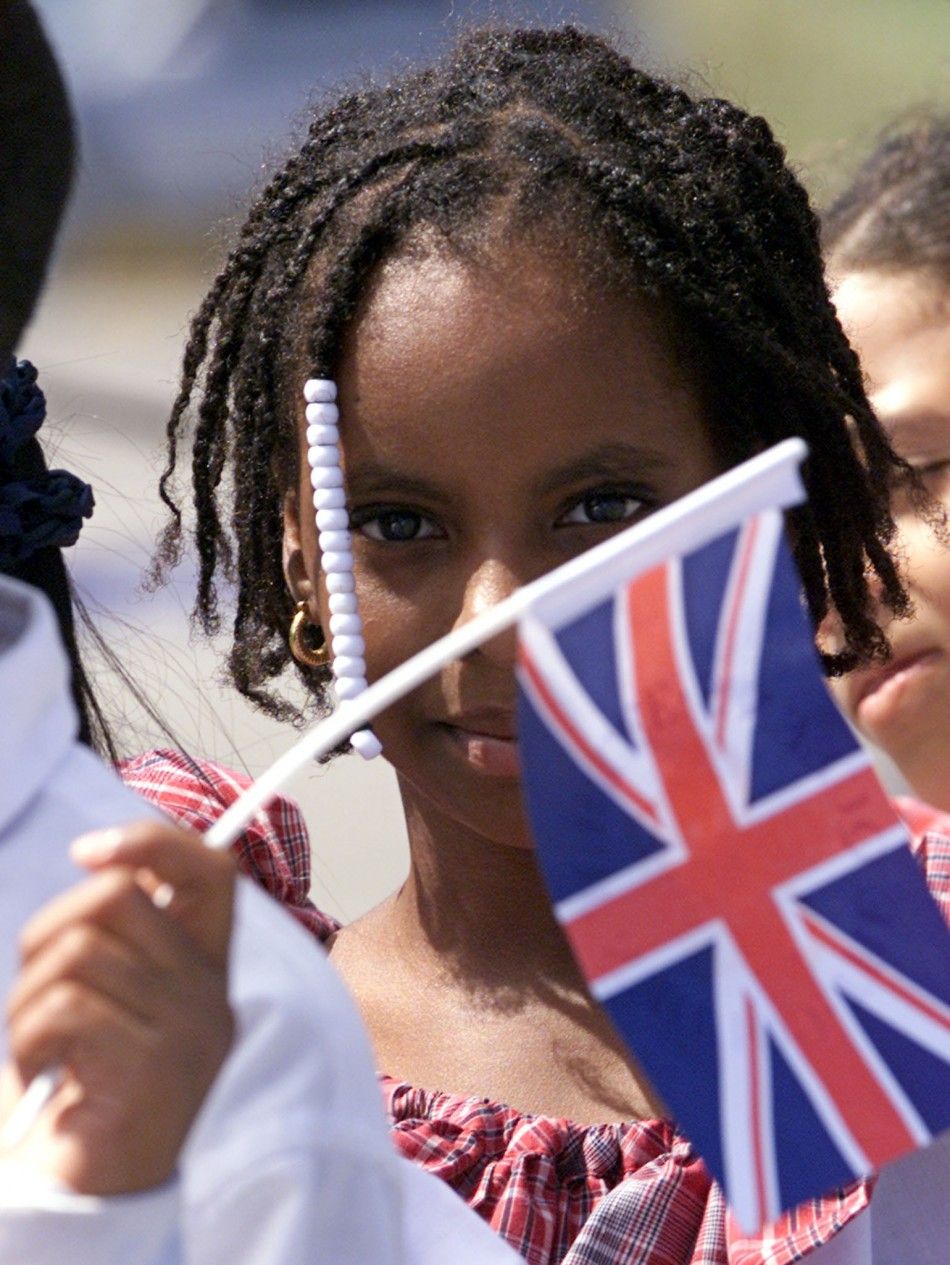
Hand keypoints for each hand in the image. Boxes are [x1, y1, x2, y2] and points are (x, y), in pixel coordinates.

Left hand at [1, 821, 235, 1194]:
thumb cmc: (92, 1077)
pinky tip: (38, 1073)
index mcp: (206, 964)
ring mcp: (188, 1031)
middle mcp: (210, 992)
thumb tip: (103, 863)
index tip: (88, 853)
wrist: (97, 1188)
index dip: (151, 842)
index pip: (211, 871)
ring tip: (33, 1042)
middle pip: (117, 898)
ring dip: (25, 998)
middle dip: (46, 932)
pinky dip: (26, 1039)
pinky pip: (63, 1009)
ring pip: (77, 952)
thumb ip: (123, 936)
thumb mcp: (118, 994)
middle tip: (35, 985)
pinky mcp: (152, 1071)